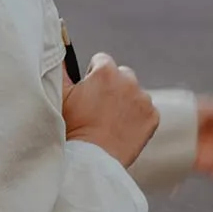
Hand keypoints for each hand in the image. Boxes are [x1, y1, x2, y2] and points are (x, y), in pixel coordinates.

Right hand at [62, 53, 159, 167]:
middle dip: (111, 86)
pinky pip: (146, 112)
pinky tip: (121, 129)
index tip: (86, 91)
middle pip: (121, 75)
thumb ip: (60, 68)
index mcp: (106, 71)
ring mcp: (143, 99)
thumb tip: (59, 52)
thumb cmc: (71, 126)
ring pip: (134, 93)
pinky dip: (137, 118)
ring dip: (125, 101)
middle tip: (97, 107)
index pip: (101, 60)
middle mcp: (129, 80)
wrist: (91, 159)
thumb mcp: (59, 94)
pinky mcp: (152, 117)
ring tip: (109, 120)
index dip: (91, 75)